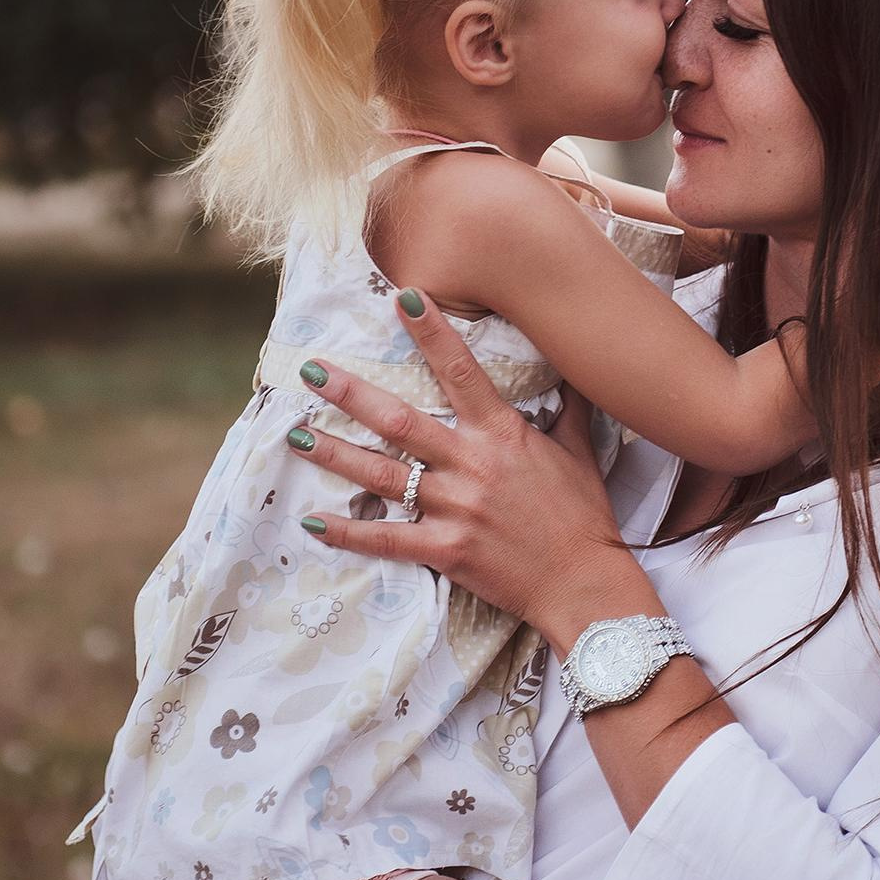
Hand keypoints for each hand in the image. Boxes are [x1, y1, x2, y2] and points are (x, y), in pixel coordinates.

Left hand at [285, 289, 663, 650]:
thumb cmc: (583, 515)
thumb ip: (568, 407)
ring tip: (295, 435)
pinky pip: (385, 539)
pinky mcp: (444, 550)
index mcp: (502, 434)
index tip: (403, 298)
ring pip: (381, 475)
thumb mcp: (579, 451)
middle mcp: (471, 465)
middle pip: (399, 421)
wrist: (584, 581)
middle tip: (310, 372)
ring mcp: (454, 509)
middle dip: (351, 394)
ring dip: (335, 453)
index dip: (432, 333)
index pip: (461, 372)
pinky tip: (312, 521)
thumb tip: (574, 367)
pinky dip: (346, 532)